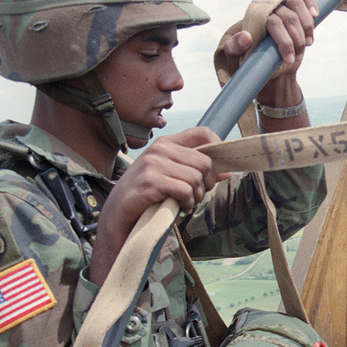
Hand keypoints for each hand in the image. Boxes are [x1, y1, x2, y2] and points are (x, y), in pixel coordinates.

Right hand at [90, 127, 221, 283]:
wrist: (119, 213)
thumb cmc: (149, 194)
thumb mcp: (173, 176)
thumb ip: (197, 171)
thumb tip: (227, 172)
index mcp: (167, 143)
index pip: (203, 133)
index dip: (218, 149)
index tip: (219, 170)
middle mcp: (160, 148)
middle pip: (205, 162)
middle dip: (206, 184)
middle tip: (195, 195)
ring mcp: (154, 163)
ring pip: (196, 178)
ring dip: (196, 197)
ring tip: (185, 203)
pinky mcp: (151, 180)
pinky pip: (185, 191)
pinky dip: (187, 204)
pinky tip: (180, 208)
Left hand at [220, 0, 317, 128]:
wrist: (268, 66)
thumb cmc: (248, 59)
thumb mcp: (236, 57)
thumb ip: (234, 47)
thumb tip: (246, 37)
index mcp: (253, 18)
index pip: (273, 22)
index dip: (284, 41)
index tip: (289, 59)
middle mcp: (268, 10)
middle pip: (289, 16)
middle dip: (296, 39)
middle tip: (294, 57)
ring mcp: (282, 9)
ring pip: (297, 5)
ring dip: (306, 27)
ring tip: (306, 44)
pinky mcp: (294, 10)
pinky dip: (311, 6)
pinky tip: (315, 17)